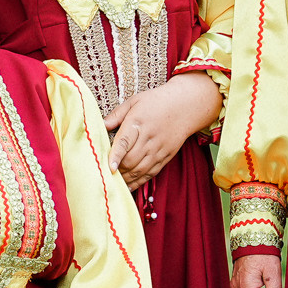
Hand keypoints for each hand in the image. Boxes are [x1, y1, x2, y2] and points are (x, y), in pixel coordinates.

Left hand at [106, 73, 222, 188]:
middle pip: (131, 160)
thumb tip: (102, 125)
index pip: (125, 142)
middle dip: (118, 170)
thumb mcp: (135, 101)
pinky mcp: (166, 156)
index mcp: (138, 122)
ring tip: (115, 182)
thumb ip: (117, 115)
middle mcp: (149, 137)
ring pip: (140, 169)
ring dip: (127, 178)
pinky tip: (129, 186)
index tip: (109, 167)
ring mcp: (159, 148)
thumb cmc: (157, 101)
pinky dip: (139, 181)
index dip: (116, 156)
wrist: (186, 106)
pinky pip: (151, 173)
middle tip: (106, 174)